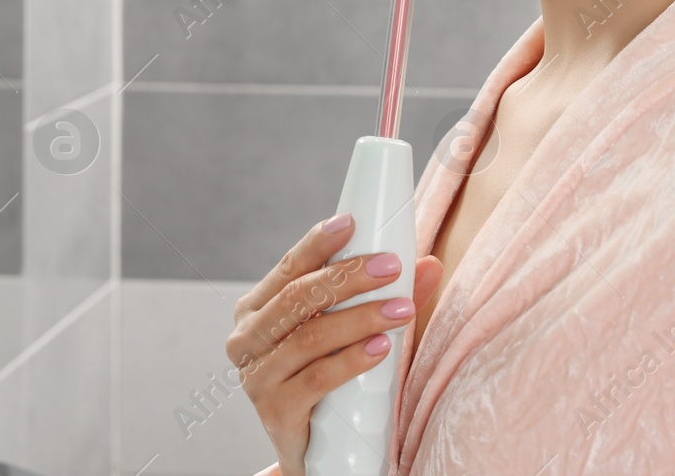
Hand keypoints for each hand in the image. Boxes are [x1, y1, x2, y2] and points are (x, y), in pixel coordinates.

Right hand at [226, 212, 443, 475]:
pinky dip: (350, 361)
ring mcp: (256, 377)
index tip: (351, 222)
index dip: (319, 243)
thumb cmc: (334, 383)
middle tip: (391, 266)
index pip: (289, 267)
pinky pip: (315, 380)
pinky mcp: (275, 412)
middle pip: (297, 297)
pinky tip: (379, 348)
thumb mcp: (356, 333)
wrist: (319, 455)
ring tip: (400, 308)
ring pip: (309, 337)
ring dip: (360, 318)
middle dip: (348, 277)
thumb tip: (428, 264)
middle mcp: (247, 338)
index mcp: (258, 309)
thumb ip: (385, 297)